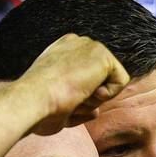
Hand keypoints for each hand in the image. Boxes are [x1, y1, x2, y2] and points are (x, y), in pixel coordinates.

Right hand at [14, 34, 129, 131]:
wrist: (33, 100)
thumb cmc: (38, 108)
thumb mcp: (57, 105)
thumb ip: (78, 105)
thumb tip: (96, 112)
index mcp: (62, 51)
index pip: (86, 74)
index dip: (81, 94)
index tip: (64, 100)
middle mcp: (76, 44)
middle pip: (99, 79)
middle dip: (89, 97)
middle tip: (69, 99)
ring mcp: (89, 46)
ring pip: (109, 81)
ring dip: (95, 99)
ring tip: (75, 96)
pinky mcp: (102, 55)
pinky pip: (121, 81)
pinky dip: (109, 95)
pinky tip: (89, 92)